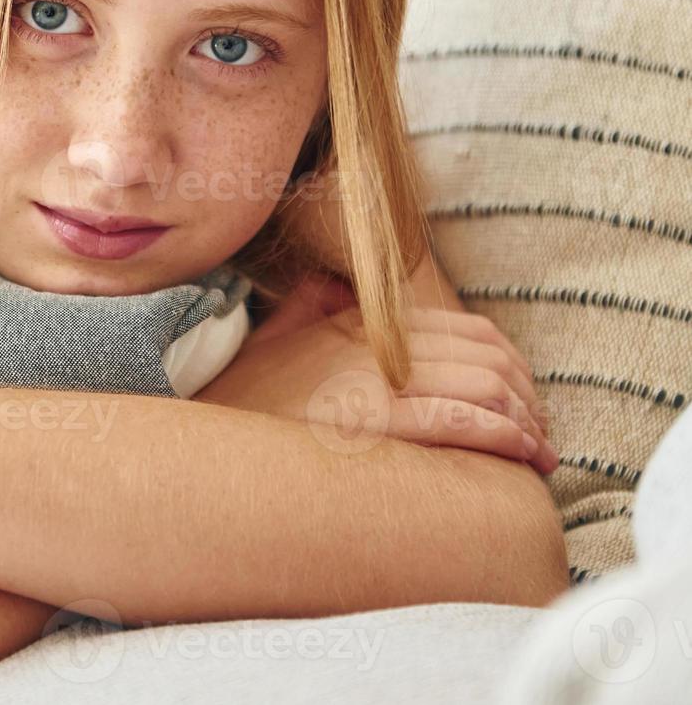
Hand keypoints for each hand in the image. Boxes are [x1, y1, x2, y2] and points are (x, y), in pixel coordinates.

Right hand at [196, 272, 559, 475]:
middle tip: (541, 433)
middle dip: (529, 395)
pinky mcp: (368, 421)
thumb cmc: (234, 404)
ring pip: (482, 385)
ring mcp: (369, 380)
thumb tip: (326, 283)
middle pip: (485, 355)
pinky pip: (457, 422)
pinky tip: (520, 456)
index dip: (510, 364)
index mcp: (357, 322)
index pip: (463, 329)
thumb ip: (304, 309)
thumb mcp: (269, 339)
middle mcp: (370, 343)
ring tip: (538, 453)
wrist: (198, 443)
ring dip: (526, 420)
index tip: (524, 400)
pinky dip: (502, 436)